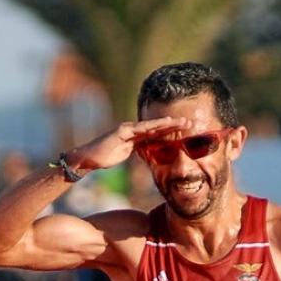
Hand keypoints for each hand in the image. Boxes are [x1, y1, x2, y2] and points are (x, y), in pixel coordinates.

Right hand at [68, 117, 191, 172]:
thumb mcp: (125, 154)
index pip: (157, 133)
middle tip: (191, 123)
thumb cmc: (104, 157)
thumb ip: (136, 151)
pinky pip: (140, 129)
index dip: (172, 131)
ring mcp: (128, 129)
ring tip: (182, 122)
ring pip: (152, 125)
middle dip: (174, 125)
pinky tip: (164, 124)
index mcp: (135, 137)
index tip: (186, 132)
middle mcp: (133, 130)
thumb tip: (147, 153)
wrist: (88, 158)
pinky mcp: (122, 132)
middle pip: (158, 127)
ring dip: (168, 123)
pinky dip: (153, 126)